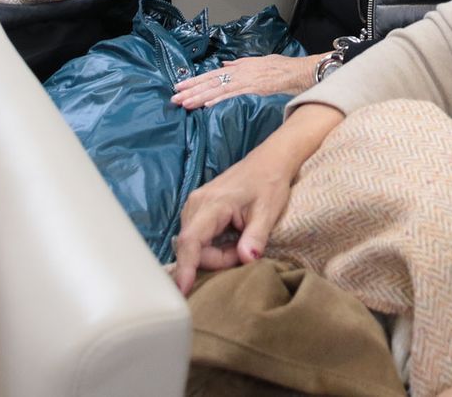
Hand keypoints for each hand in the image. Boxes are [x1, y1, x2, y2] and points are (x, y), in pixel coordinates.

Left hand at [171, 54, 317, 109]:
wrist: (296, 71)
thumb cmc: (279, 67)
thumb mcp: (255, 62)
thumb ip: (238, 65)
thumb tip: (224, 66)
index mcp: (237, 68)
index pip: (211, 75)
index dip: (194, 82)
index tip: (179, 87)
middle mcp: (238, 73)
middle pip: (210, 82)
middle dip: (191, 91)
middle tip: (174, 99)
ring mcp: (245, 81)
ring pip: (217, 89)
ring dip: (199, 97)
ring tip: (184, 104)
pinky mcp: (253, 89)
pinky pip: (233, 95)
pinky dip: (219, 100)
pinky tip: (206, 105)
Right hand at [172, 103, 342, 293]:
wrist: (269, 161)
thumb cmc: (270, 183)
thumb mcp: (268, 211)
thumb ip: (256, 237)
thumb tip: (247, 260)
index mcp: (212, 204)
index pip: (191, 241)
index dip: (185, 267)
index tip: (182, 290)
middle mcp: (195, 204)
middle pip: (193, 249)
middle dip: (218, 260)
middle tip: (246, 251)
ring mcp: (193, 207)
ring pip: (195, 246)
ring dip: (217, 254)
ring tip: (242, 242)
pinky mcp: (197, 211)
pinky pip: (198, 239)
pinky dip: (215, 247)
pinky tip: (233, 239)